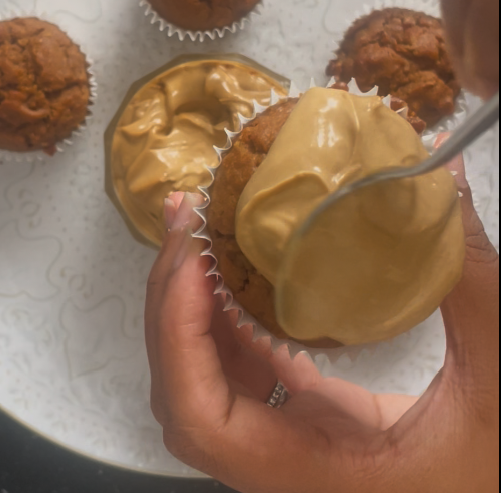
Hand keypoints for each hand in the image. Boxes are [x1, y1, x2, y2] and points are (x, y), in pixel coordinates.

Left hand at [145, 156, 498, 492]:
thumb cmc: (500, 469)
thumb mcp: (497, 377)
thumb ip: (471, 279)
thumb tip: (442, 175)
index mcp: (317, 469)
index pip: (205, 417)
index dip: (179, 336)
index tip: (193, 259)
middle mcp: (287, 464)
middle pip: (186, 393)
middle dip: (172, 305)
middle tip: (186, 225)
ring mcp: (293, 445)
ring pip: (209, 382)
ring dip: (194, 307)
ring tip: (201, 237)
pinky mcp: (309, 423)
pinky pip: (246, 374)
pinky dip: (229, 322)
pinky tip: (240, 277)